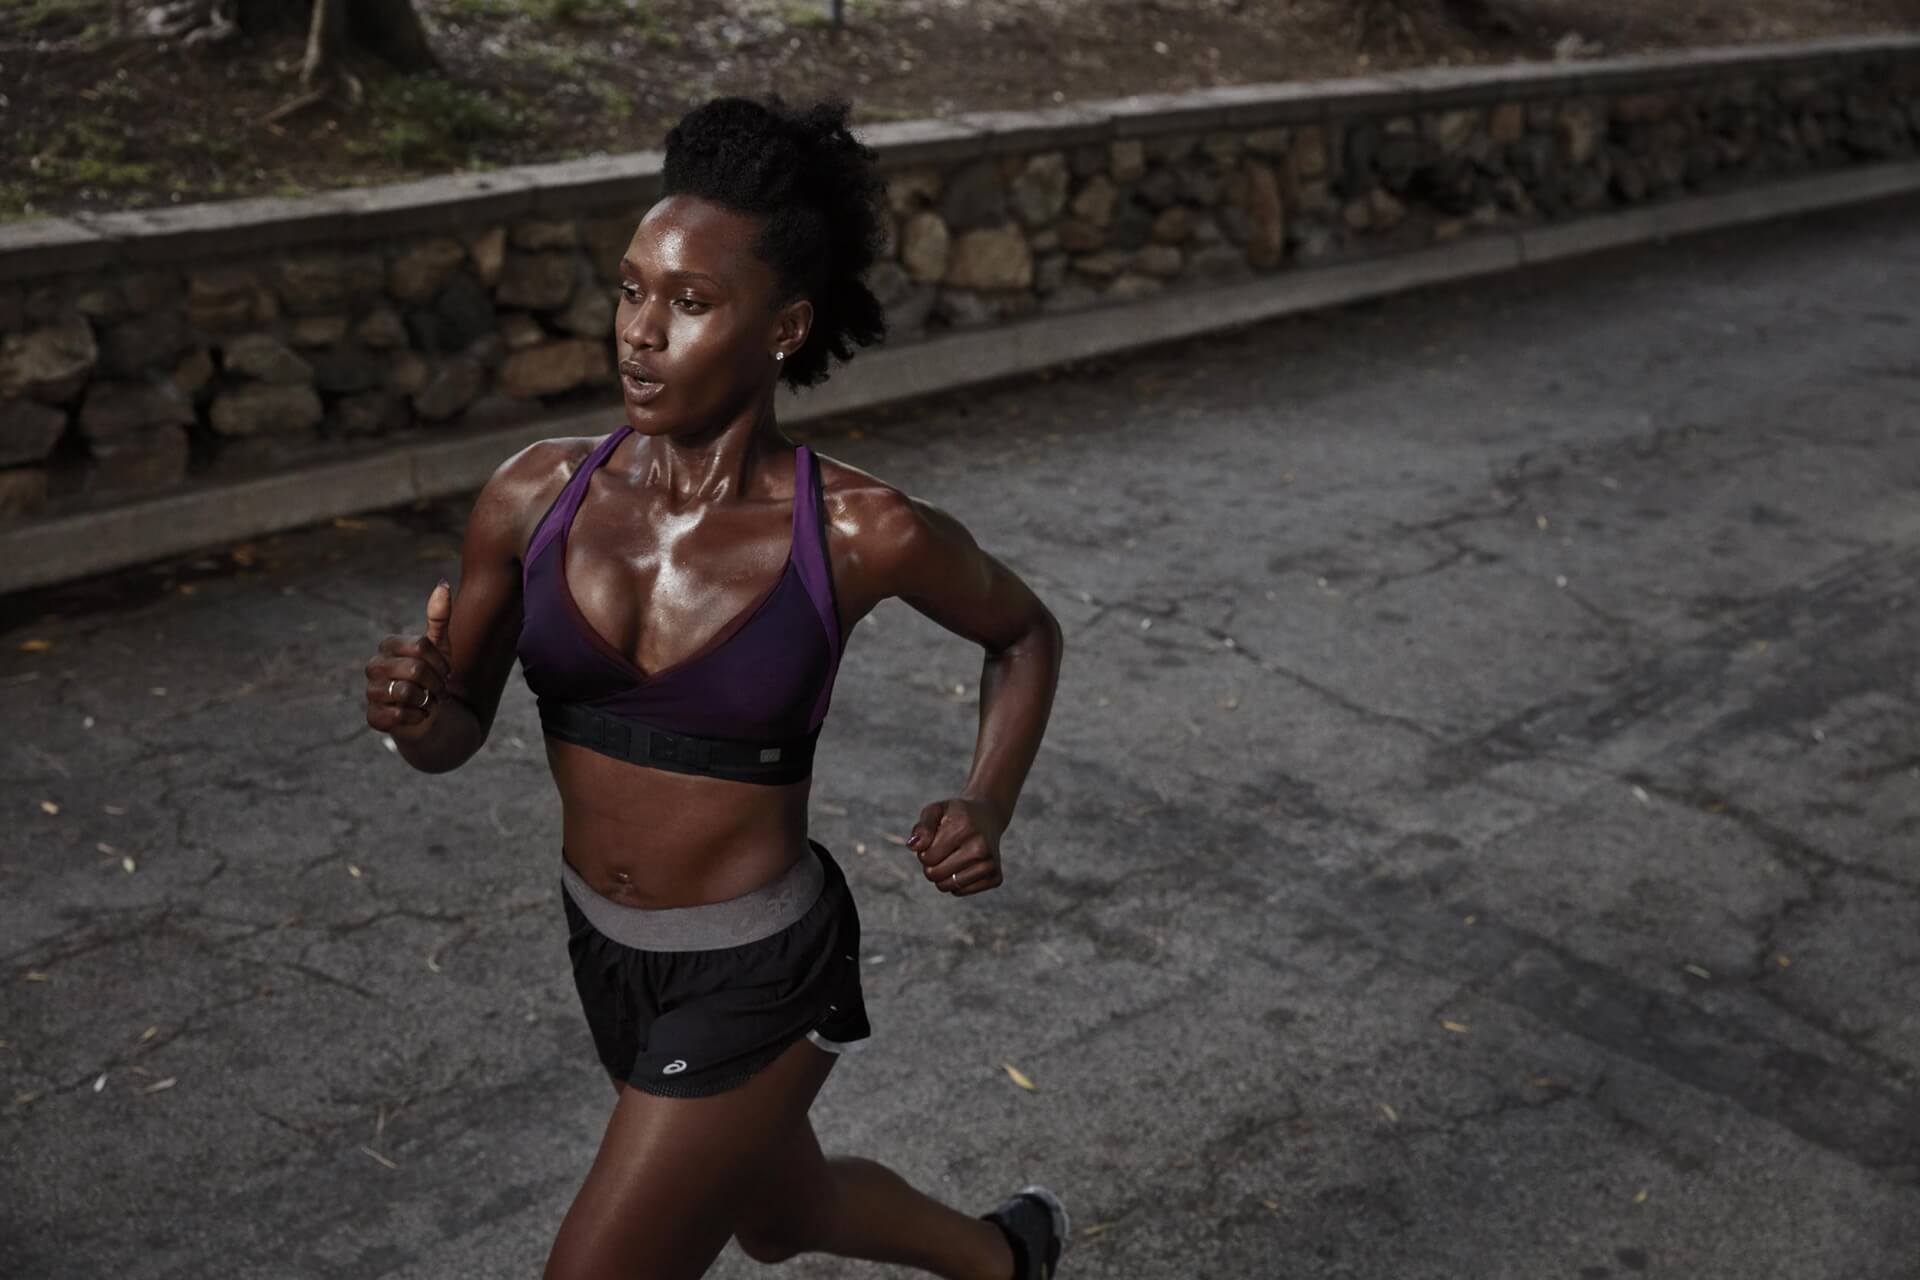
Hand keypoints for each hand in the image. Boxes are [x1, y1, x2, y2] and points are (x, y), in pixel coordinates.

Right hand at [365, 580, 452, 737]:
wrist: (428, 711)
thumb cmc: (433, 675)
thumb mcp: (440, 646)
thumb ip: (440, 617)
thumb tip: (443, 584)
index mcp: (388, 645)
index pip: (422, 647)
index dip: (441, 662)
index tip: (444, 670)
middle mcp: (373, 666)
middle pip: (416, 670)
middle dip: (436, 683)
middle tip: (436, 689)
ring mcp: (370, 691)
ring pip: (406, 693)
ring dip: (427, 700)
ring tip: (426, 700)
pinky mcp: (373, 716)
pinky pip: (399, 715)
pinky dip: (417, 717)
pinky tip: (416, 715)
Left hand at [906, 796, 1007, 896]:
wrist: (988, 818)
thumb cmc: (956, 816)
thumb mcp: (935, 811)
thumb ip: (921, 827)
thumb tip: (913, 847)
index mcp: (963, 827)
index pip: (927, 858)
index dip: (924, 851)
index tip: (934, 841)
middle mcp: (980, 847)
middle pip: (936, 875)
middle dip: (931, 865)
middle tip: (942, 851)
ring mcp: (990, 864)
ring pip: (947, 887)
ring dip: (943, 875)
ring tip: (953, 857)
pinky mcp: (996, 878)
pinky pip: (960, 892)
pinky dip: (956, 882)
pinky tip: (965, 865)